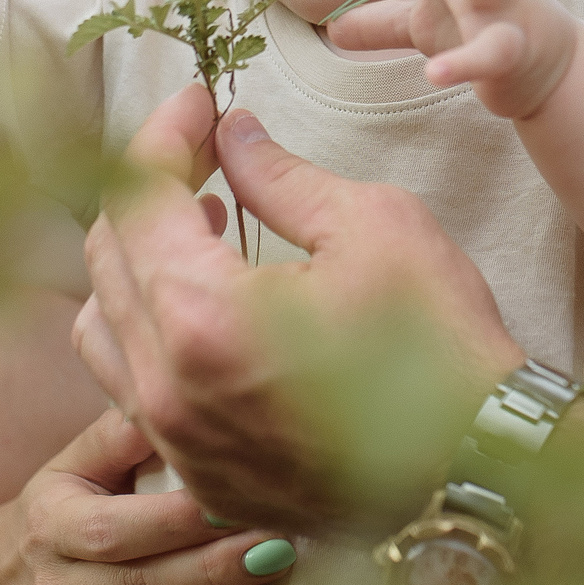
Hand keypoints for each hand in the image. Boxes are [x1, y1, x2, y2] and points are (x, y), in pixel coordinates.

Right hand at [0, 407, 296, 584]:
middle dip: (214, 571)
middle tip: (277, 552)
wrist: (6, 582)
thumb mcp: (75, 461)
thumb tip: (171, 396)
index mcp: (54, 525)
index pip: (118, 528)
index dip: (179, 521)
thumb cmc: (64, 505)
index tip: (238, 503)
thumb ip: (120, 433)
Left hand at [73, 86, 525, 531]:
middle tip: (205, 156)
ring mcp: (179, 443)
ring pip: (104, 331)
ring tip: (201, 231)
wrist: (479, 472)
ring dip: (137, 266)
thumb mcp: (374, 227)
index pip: (138, 200)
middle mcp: (168, 389)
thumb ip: (281, 176)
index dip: (164, 136)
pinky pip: (136, 394)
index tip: (196, 105)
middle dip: (148, 192)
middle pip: (108, 259)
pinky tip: (209, 312)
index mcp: (203, 318)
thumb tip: (233, 137)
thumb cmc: (442, 349)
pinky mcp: (202, 478)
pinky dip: (152, 336)